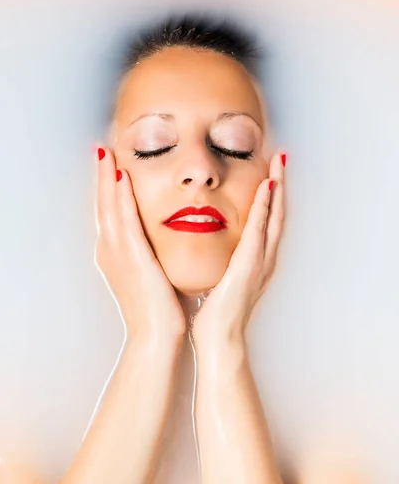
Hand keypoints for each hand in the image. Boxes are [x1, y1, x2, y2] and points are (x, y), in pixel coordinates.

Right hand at [93, 144, 185, 340]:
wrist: (156, 335)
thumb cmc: (157, 307)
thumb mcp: (148, 273)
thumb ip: (148, 253)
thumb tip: (158, 238)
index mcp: (115, 254)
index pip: (109, 213)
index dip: (107, 188)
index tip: (110, 165)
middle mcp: (111, 250)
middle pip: (103, 205)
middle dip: (102, 176)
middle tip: (101, 150)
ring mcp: (117, 253)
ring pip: (109, 207)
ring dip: (108, 179)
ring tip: (107, 154)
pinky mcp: (131, 256)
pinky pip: (125, 220)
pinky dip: (121, 198)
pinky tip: (122, 179)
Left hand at [193, 151, 285, 344]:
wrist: (219, 339)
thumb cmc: (216, 312)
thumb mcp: (221, 278)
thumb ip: (224, 260)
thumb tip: (214, 246)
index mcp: (255, 259)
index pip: (266, 220)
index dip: (271, 195)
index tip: (269, 171)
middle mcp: (264, 257)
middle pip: (277, 213)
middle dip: (280, 184)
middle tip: (281, 157)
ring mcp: (260, 261)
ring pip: (273, 216)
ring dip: (277, 188)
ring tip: (279, 163)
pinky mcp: (250, 265)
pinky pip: (258, 230)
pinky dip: (264, 208)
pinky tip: (266, 188)